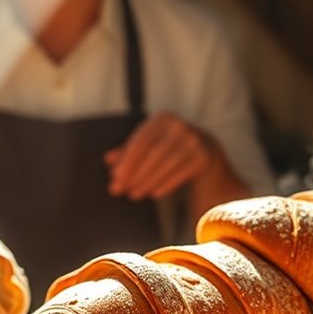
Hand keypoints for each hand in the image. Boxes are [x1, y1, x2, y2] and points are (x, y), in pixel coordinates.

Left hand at [106, 112, 229, 200]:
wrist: (204, 150)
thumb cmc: (167, 147)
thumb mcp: (148, 144)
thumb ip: (127, 151)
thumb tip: (108, 160)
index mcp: (162, 119)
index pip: (141, 141)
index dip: (127, 160)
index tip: (115, 177)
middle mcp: (179, 127)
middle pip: (153, 153)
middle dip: (135, 173)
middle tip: (121, 190)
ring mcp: (194, 142)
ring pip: (166, 164)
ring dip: (148, 181)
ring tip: (134, 194)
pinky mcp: (202, 158)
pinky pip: (181, 173)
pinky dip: (166, 184)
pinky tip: (153, 193)